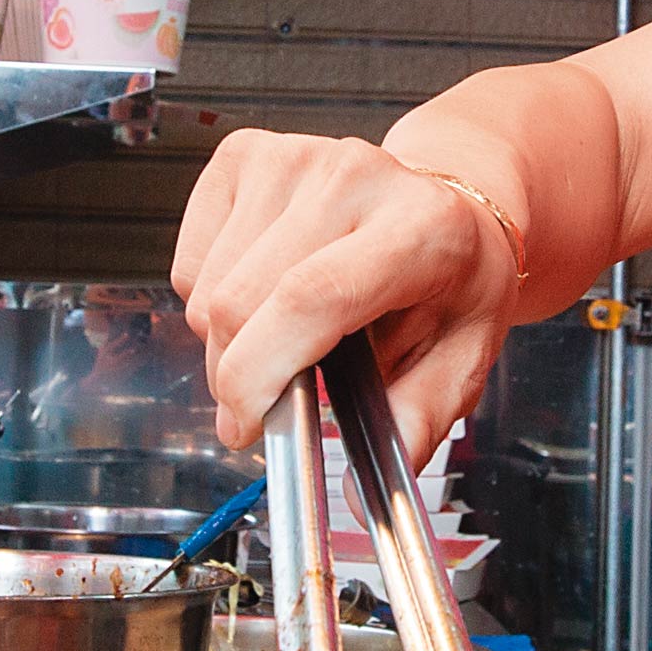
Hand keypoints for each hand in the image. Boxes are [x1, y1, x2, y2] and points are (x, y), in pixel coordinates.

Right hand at [173, 131, 514, 455]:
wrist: (441, 201)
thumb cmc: (448, 282)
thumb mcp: (462, 358)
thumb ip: (416, 422)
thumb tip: (360, 496)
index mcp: (420, 227)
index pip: (311, 298)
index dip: (261, 372)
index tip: (247, 426)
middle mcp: (356, 175)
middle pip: (242, 301)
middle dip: (237, 378)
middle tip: (268, 406)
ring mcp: (294, 156)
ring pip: (207, 290)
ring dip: (227, 342)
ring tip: (283, 339)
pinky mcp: (245, 154)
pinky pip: (190, 261)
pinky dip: (209, 298)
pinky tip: (264, 290)